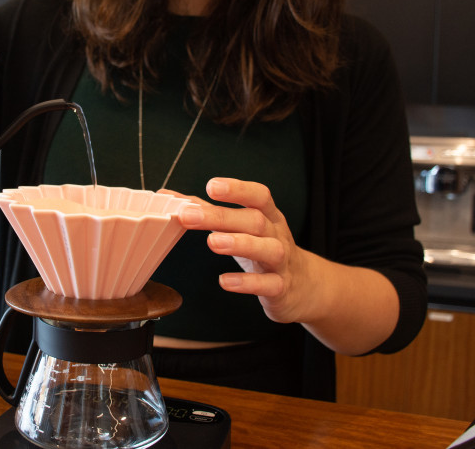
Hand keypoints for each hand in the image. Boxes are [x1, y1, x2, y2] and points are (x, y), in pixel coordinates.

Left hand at [175, 177, 316, 324]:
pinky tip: (224, 281)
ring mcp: (282, 262)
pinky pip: (267, 284)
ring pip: (268, 249)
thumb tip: (169, 197)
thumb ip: (208, 211)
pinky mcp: (281, 288)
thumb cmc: (263, 249)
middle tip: (189, 215)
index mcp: (268, 216)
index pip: (258, 196)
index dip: (237, 189)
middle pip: (255, 220)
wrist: (304, 287)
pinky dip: (247, 283)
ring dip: (239, 244)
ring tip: (212, 242)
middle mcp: (277, 234)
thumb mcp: (242, 227)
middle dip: (222, 216)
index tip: (211, 186)